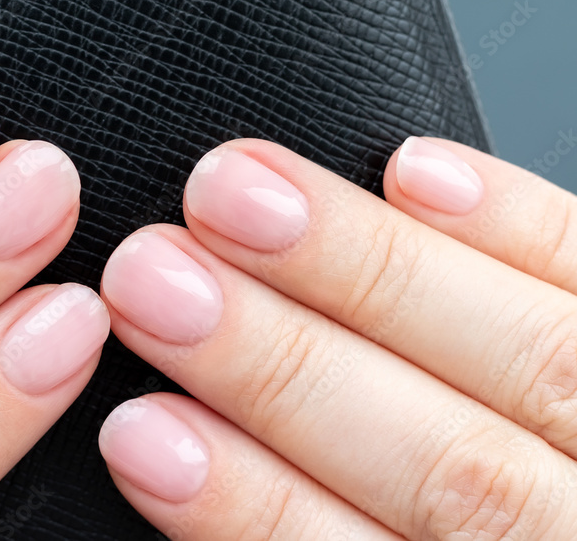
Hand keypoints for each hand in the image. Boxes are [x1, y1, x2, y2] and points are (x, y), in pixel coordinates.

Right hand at [98, 136, 576, 538]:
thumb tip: (191, 475)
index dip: (252, 507)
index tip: (141, 434)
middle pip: (458, 467)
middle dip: (283, 366)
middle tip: (157, 280)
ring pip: (538, 356)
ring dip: (365, 268)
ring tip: (233, 194)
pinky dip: (520, 224)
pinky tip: (417, 171)